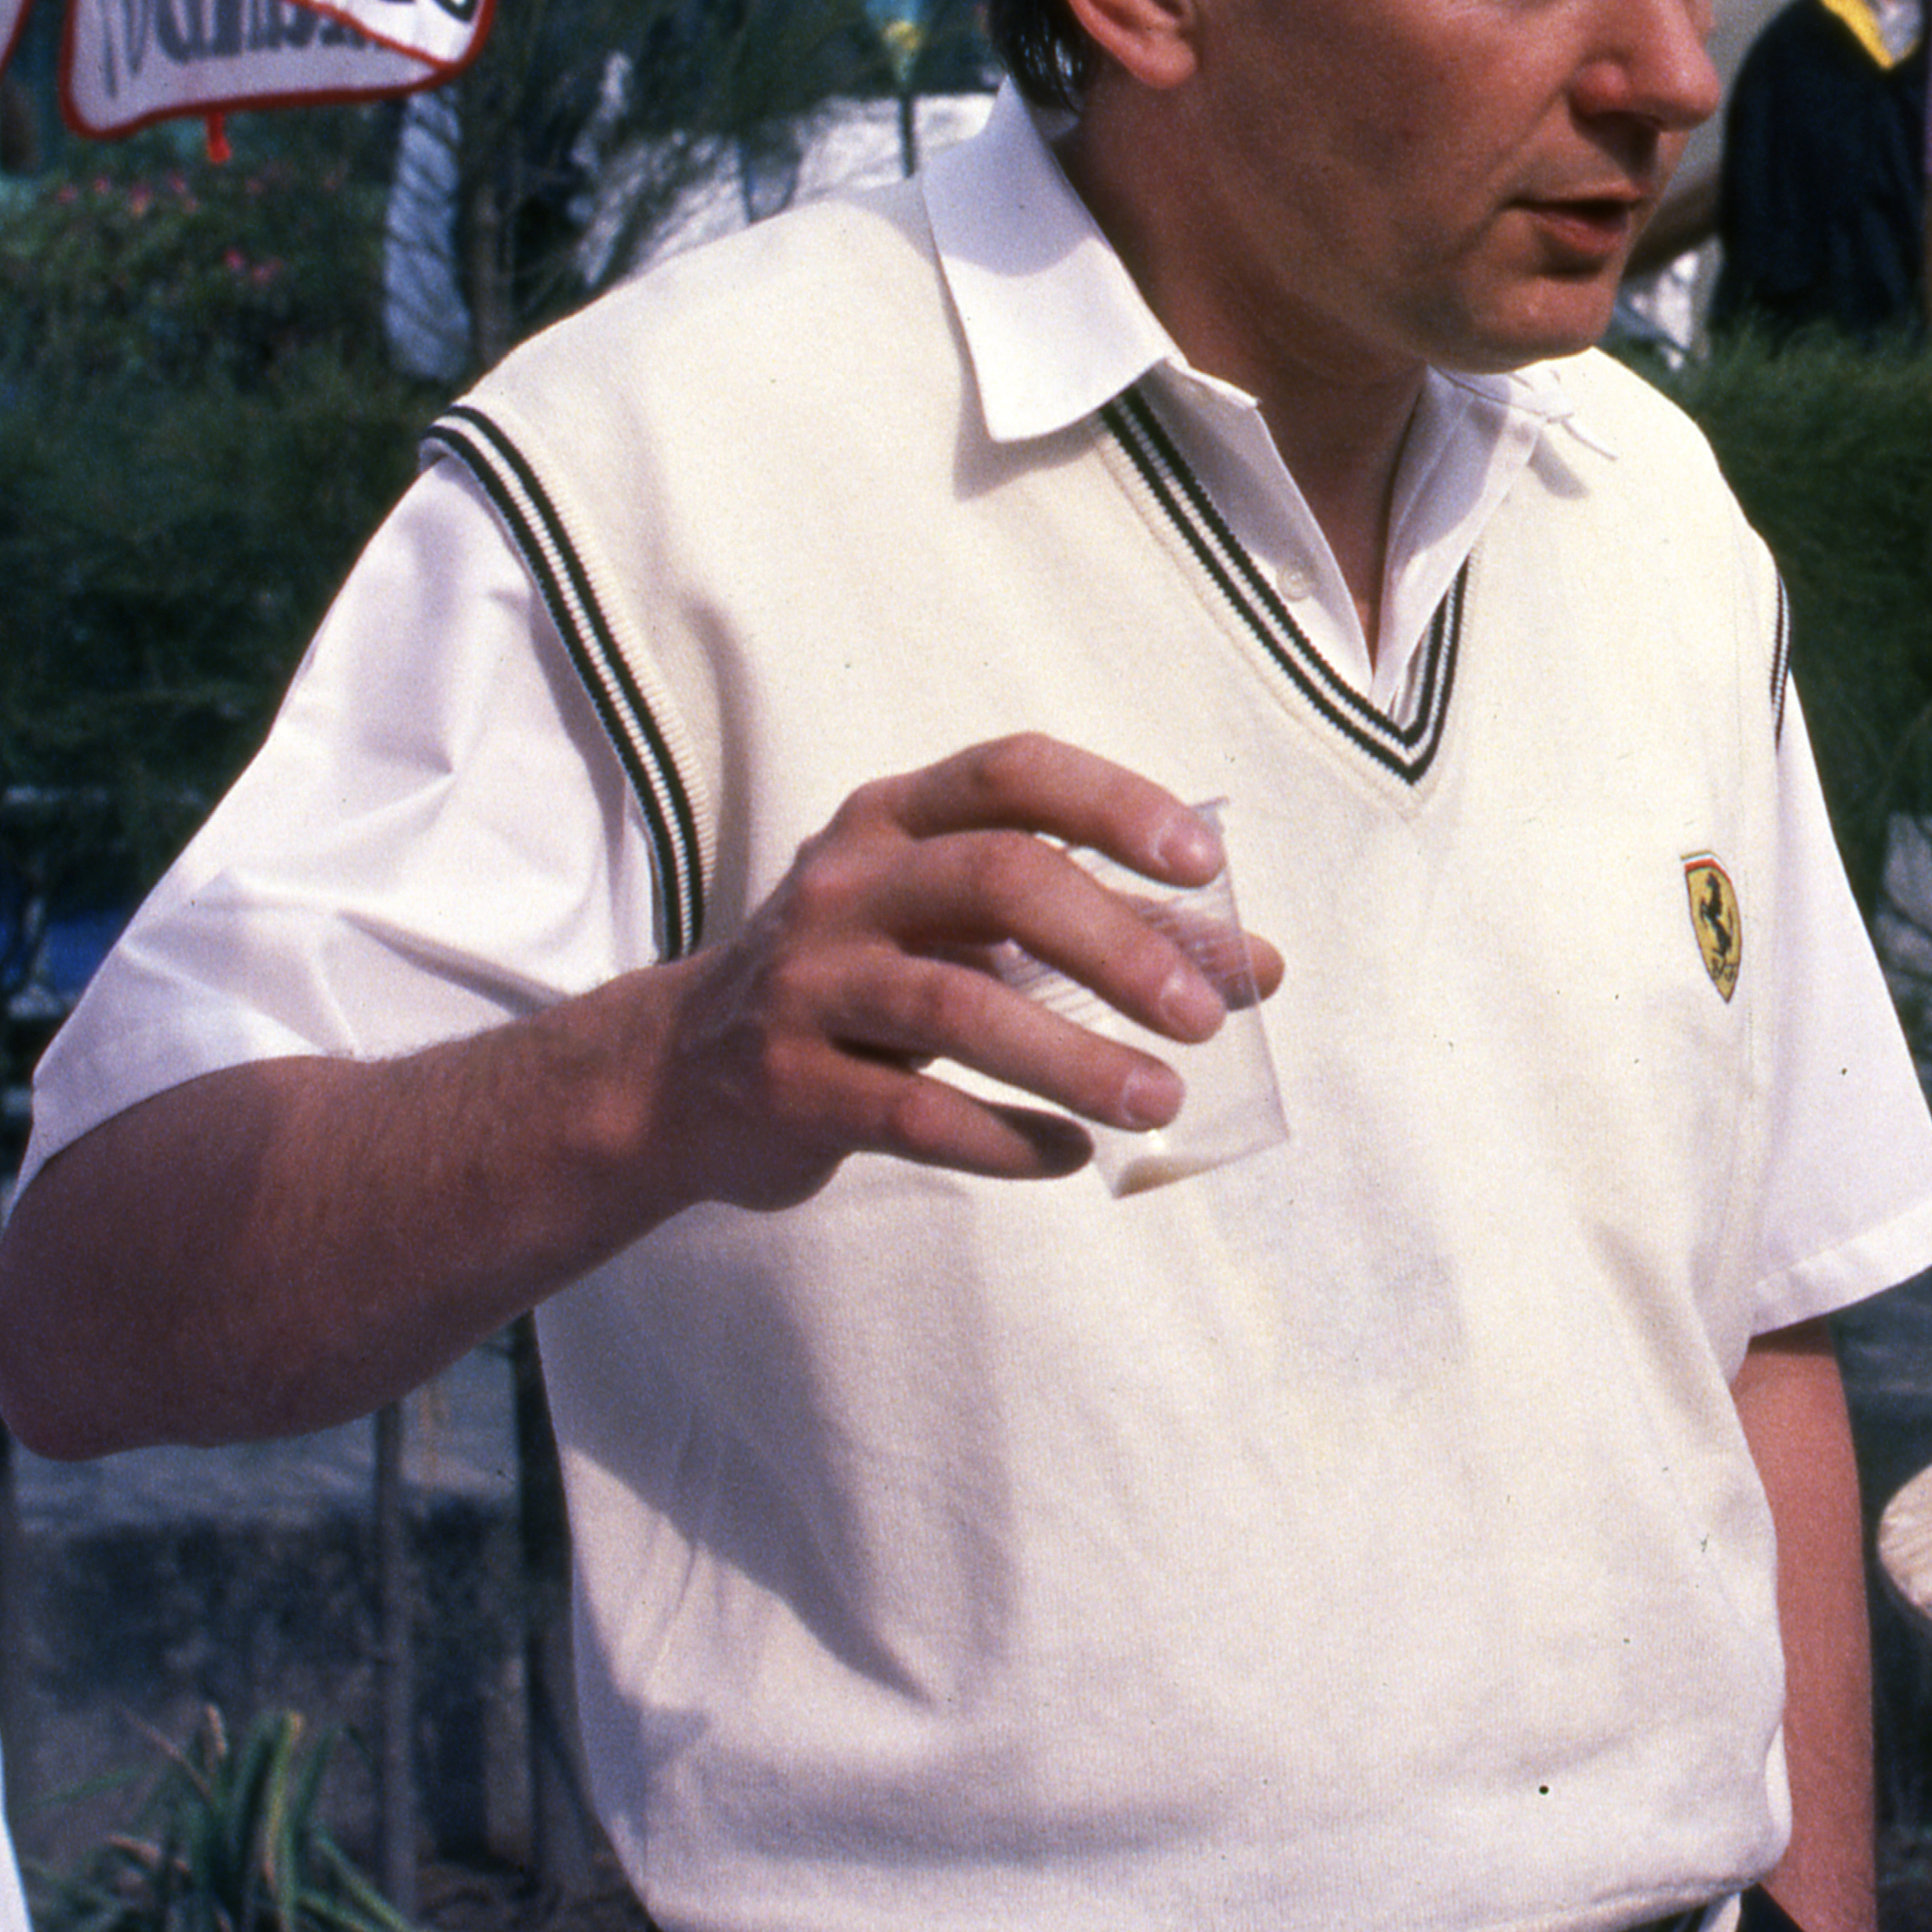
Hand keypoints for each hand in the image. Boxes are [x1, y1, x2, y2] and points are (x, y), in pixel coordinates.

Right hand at [646, 734, 1281, 1210]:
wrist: (676, 1074)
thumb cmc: (862, 983)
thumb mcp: (959, 933)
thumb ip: (1098, 934)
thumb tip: (1255, 969)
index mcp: (892, 820)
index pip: (1012, 775)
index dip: (1114, 804)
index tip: (1203, 861)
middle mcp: (844, 883)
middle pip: (999, 881)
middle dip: (1116, 946)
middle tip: (1203, 1016)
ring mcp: (806, 983)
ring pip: (956, 1009)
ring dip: (1073, 1059)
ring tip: (1161, 1100)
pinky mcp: (787, 1084)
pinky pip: (913, 1114)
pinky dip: (1007, 1138)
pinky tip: (1072, 1156)